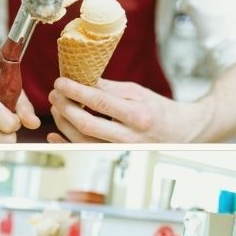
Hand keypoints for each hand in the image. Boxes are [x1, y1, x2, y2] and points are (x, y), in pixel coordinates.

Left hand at [47, 77, 205, 142]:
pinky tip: (56, 134)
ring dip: (64, 122)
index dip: (75, 91)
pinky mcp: (117, 156)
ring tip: (58, 107)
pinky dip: (67, 143)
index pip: (99, 102)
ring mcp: (123, 149)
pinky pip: (86, 151)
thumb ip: (109, 88)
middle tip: (54, 94)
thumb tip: (81, 80)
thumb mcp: (138, 92)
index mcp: (138, 115)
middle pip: (87, 124)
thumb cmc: (160, 110)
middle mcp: (131, 136)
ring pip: (83, 140)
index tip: (60, 82)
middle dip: (65, 107)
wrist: (181, 131)